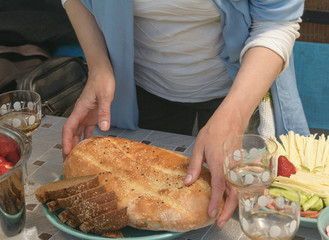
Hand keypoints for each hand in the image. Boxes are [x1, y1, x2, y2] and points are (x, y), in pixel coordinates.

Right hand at [62, 68, 114, 158]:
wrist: (103, 72)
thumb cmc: (102, 81)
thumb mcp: (105, 96)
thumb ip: (104, 112)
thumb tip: (104, 128)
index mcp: (80, 109)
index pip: (69, 128)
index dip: (66, 141)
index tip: (66, 152)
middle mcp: (81, 113)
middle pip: (71, 133)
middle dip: (69, 146)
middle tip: (69, 161)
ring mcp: (86, 114)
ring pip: (78, 132)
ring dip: (77, 143)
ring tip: (77, 157)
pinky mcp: (93, 114)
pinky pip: (88, 128)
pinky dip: (87, 137)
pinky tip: (90, 145)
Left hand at [184, 105, 246, 227]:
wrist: (231, 119)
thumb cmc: (214, 131)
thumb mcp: (198, 147)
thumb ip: (195, 166)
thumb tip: (188, 182)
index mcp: (219, 163)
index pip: (218, 187)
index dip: (214, 202)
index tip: (211, 214)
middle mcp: (231, 168)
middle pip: (233, 194)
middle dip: (228, 211)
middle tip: (219, 222)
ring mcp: (237, 167)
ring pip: (238, 191)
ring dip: (232, 205)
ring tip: (224, 215)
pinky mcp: (240, 166)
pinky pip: (239, 183)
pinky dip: (235, 195)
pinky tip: (229, 200)